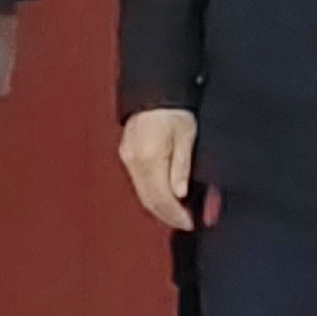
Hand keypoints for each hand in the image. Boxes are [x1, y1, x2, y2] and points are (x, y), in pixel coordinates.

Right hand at [117, 109, 200, 233]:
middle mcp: (134, 161)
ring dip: (159, 207)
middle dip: (167, 215)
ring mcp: (127, 158)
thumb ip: (181, 167)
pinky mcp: (127, 154)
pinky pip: (139, 183)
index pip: (161, 197)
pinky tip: (165, 196)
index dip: (175, 214)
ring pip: (142, 193)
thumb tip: (179, 194)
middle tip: (184, 222)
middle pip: (149, 200)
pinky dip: (152, 194)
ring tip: (177, 214)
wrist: (155, 92)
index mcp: (150, 157)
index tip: (189, 222)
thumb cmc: (174, 111)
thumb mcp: (186, 136)